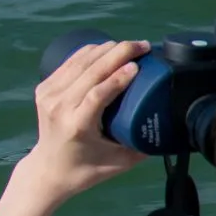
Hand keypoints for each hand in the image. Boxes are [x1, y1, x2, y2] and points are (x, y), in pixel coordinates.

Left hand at [17, 39, 147, 205]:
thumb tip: (171, 128)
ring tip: (130, 45)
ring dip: (106, 48)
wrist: (47, 170)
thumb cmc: (86, 170)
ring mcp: (49, 95)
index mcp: (77, 125)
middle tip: (142, 46)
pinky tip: (107, 47)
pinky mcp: (45, 87)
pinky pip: (70, 62)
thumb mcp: (118, 163)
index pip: (97, 94)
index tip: (138, 65)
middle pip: (90, 71)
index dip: (118, 77)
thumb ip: (143, 146)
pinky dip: (90, 51)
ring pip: (80, 61)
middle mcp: (60, 107)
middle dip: (118, 53)